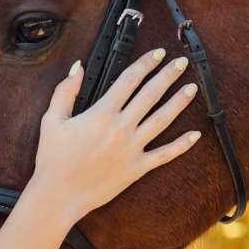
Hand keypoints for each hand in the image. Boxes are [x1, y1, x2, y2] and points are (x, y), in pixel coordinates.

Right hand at [30, 47, 200, 224]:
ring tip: (192, 88)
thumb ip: (65, 91)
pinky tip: (195, 135)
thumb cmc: (53, 159)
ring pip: (162, 120)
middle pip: (151, 95)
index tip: (157, 53)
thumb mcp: (53, 120)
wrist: (59, 194)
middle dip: (168, 75)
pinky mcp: (137, 168)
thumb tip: (78, 67)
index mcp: (101, 113)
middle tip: (182, 63)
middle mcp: (121, 128)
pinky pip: (164, 155)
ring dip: (179, 102)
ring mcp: (132, 148)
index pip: (129, 80)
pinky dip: (181, 145)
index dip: (145, 63)